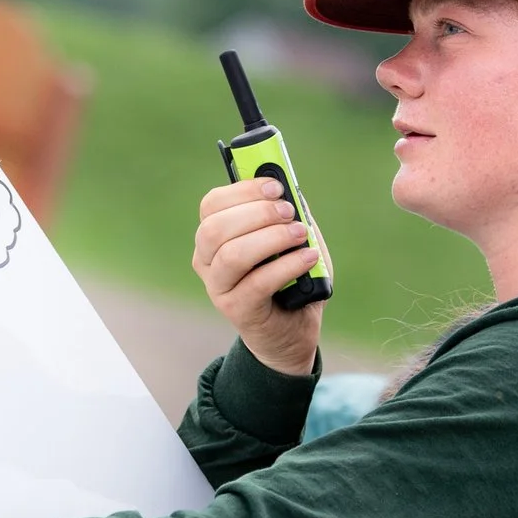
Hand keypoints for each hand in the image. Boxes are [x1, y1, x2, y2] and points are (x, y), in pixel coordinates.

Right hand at [193, 177, 321, 375]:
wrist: (291, 331)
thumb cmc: (290, 279)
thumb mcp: (291, 241)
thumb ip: (287, 216)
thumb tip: (290, 190)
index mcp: (214, 236)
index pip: (212, 204)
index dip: (244, 190)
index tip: (276, 187)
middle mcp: (207, 261)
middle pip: (215, 228)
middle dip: (257, 213)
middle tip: (290, 213)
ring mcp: (218, 287)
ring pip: (232, 254)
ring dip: (272, 239)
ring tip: (300, 235)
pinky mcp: (235, 310)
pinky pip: (257, 282)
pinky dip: (288, 266)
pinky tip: (309, 258)